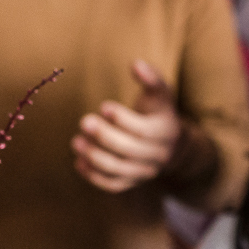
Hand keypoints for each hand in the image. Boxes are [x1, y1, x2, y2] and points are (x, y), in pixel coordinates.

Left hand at [71, 60, 183, 192]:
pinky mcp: (132, 182)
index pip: (143, 129)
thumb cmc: (159, 112)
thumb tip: (135, 64)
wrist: (172, 146)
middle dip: (104, 136)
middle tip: (84, 122)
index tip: (103, 106)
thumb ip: (151, 78)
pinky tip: (78, 162)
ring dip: (94, 156)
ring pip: (118, 169)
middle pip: (129, 150)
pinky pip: (112, 184)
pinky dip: (94, 176)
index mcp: (166, 131)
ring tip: (76, 142)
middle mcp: (157, 155)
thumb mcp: (162, 94)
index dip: (122, 119)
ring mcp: (144, 172)